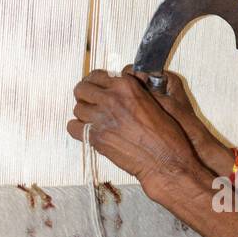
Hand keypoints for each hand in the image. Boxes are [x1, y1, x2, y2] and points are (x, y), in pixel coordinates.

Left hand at [67, 68, 199, 192]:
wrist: (165, 160)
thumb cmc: (165, 135)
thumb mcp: (152, 102)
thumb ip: (130, 92)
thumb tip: (115, 90)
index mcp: (126, 86)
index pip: (96, 75)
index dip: (95, 83)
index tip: (96, 89)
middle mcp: (111, 98)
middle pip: (82, 89)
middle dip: (85, 96)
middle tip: (92, 103)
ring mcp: (101, 118)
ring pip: (77, 109)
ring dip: (84, 113)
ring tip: (94, 120)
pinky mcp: (96, 137)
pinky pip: (73, 127)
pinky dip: (78, 129)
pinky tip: (89, 131)